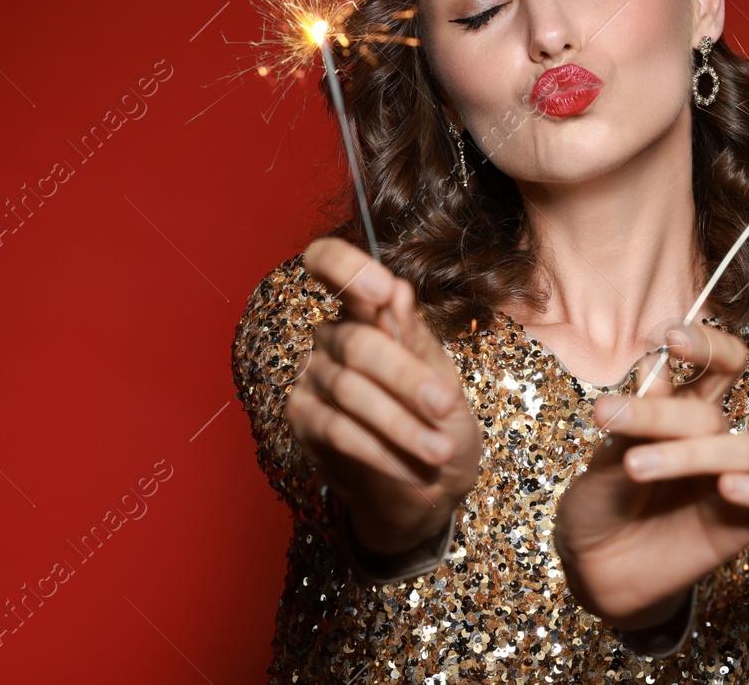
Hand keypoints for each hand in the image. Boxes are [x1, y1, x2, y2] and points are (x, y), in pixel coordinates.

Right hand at [285, 237, 481, 556]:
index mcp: (365, 310)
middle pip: (357, 342)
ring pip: (350, 390)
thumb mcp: (440, 373)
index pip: (328, 264)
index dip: (345, 267)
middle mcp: (330, 337)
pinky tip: (414, 468)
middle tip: (444, 405)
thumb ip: (414, 336)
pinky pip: (339, 430)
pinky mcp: (304, 421)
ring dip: (400, 425)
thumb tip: (397, 289)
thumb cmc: (438, 417)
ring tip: (439, 450)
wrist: (431, 483)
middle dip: (405, 377)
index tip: (384, 287)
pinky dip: (382, 450)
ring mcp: (312, 378)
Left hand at [553, 322, 748, 629]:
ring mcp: (733, 480)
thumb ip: (634, 423)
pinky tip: (728, 488)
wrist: (594, 571)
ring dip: (689, 454)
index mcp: (682, 410)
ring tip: (635, 468)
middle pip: (711, 412)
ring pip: (741, 449)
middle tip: (610, 418)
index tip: (669, 337)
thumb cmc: (599, 506)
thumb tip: (655, 367)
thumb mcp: (603, 460)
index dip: (705, 343)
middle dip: (661, 414)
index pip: (718, 363)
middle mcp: (713, 439)